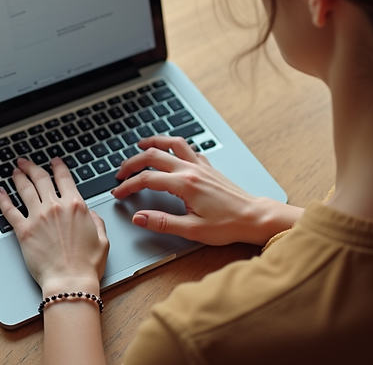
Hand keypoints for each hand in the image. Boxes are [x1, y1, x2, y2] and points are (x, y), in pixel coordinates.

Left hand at [0, 157, 109, 294]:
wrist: (70, 281)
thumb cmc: (86, 265)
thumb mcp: (102, 239)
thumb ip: (96, 221)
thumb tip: (90, 214)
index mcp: (76, 205)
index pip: (64, 178)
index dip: (58, 166)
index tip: (54, 161)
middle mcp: (55, 207)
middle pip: (40, 178)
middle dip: (32, 167)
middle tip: (26, 162)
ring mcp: (38, 217)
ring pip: (25, 189)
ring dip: (19, 177)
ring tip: (15, 170)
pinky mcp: (24, 231)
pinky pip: (10, 210)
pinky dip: (3, 199)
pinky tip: (0, 192)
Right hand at [112, 136, 302, 245]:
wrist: (254, 217)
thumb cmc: (228, 225)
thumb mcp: (192, 230)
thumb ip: (162, 222)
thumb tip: (139, 218)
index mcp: (185, 184)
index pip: (147, 179)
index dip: (128, 185)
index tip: (118, 192)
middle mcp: (192, 169)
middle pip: (154, 156)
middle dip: (133, 162)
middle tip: (120, 172)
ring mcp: (201, 166)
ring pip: (172, 144)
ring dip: (154, 142)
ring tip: (140, 145)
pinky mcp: (209, 168)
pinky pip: (189, 149)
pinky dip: (175, 146)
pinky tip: (172, 150)